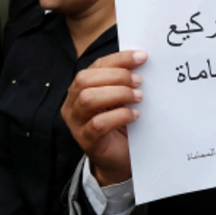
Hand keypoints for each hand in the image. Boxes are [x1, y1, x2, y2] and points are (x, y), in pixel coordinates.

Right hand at [61, 50, 145, 185]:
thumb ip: (124, 79)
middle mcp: (73, 103)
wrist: (119, 157)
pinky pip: (98, 124)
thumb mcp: (121, 96)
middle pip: (85, 79)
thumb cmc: (121, 122)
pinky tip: (134, 115)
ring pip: (88, 99)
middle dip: (116, 76)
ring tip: (138, 97)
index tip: (142, 57)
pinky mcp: (85, 140)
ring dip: (118, 94)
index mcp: (81, 87)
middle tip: (139, 82)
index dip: (119, 59)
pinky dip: (119, 116)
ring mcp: (76, 122)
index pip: (96, 65)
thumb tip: (141, 59)